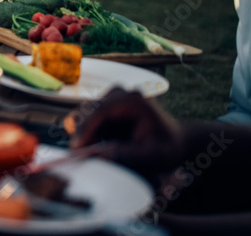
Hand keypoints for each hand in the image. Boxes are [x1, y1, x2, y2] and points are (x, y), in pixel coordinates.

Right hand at [69, 87, 183, 174]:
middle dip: (82, 133)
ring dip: (83, 134)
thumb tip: (98, 155)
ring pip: (83, 114)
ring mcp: (110, 98)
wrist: (174, 141)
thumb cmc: (166, 148)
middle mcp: (119, 94)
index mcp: (133, 101)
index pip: (101, 110)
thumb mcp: (152, 157)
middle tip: (81, 156)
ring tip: (92, 152)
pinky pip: (86, 118)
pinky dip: (86, 133)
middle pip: (88, 110)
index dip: (86, 129)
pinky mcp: (104, 106)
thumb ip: (127, 156)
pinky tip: (96, 146)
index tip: (77, 148)